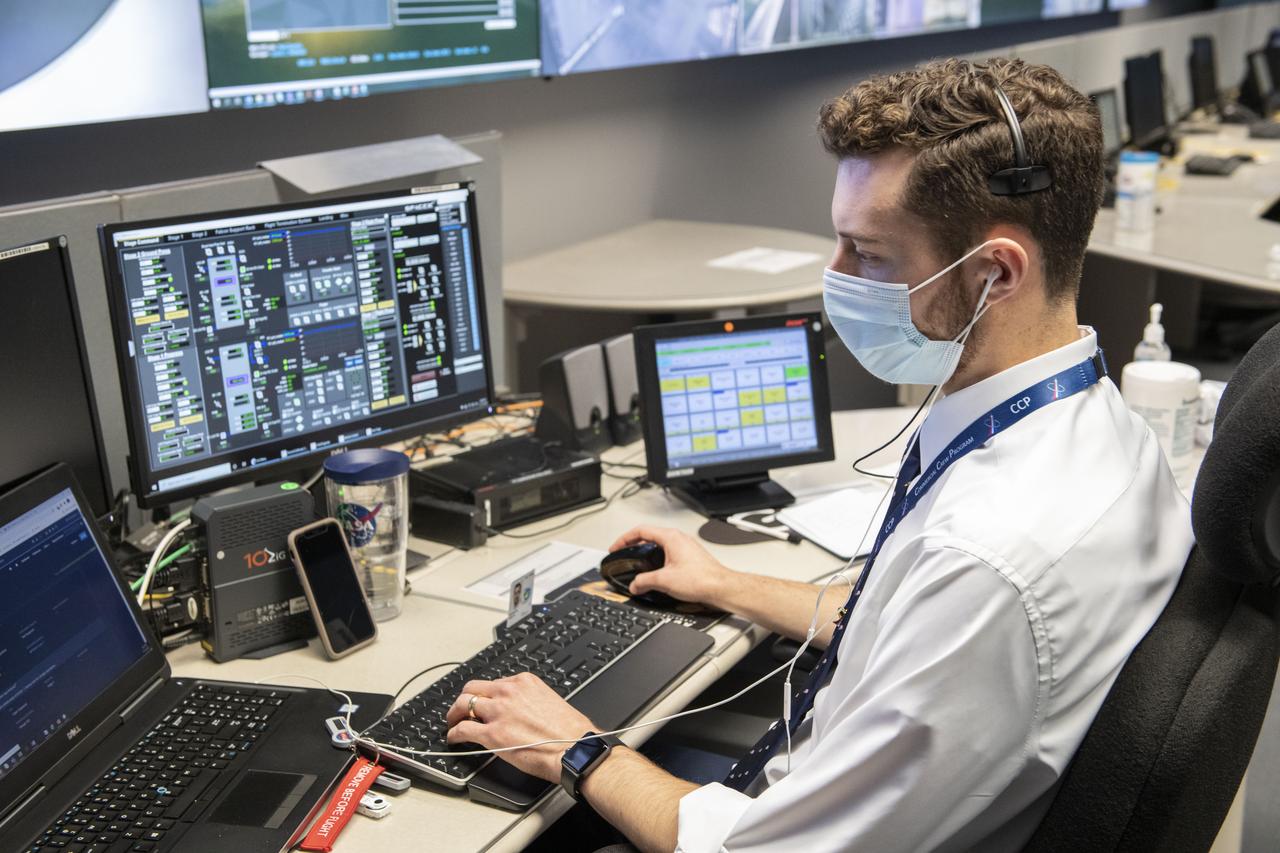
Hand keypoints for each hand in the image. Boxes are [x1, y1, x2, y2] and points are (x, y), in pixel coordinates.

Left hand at [445, 673, 597, 781]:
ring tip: (453, 722)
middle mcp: (509, 692)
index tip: (484, 703)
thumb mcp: (550, 702)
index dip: (487, 696)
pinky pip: (463, 729)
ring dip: (455, 714)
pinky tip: (453, 739)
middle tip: (461, 710)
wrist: (574, 749)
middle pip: (473, 687)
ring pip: (464, 703)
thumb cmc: (570, 731)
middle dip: (465, 699)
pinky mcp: (491, 734)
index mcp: (524, 682)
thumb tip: (520, 713)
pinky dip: (454, 734)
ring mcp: (498, 712)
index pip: (495, 683)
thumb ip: (531, 702)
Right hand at [608, 526, 734, 607]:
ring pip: (660, 544)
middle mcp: (679, 538)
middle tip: (624, 553)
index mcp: (671, 537)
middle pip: (650, 536)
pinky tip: (656, 571)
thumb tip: (635, 584)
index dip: (624, 539)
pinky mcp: (690, 556)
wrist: (720, 587)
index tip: (616, 547)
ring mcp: (685, 547)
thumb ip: (644, 581)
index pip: (641, 531)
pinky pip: (668, 553)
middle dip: (634, 545)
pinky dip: (657, 559)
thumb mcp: (663, 581)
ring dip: (646, 552)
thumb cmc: (701, 579)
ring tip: (638, 562)